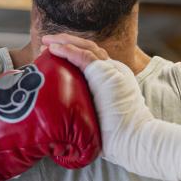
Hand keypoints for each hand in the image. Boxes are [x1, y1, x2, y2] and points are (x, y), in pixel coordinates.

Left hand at [42, 34, 180, 180]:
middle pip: (89, 49)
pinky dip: (66, 50)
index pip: (93, 59)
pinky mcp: (105, 73)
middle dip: (67, 43)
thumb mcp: (101, 117)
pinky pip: (82, 56)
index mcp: (115, 78)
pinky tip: (52, 48)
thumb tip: (68, 123)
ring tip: (46, 41)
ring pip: (86, 47)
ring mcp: (112, 70)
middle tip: (47, 44)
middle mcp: (115, 70)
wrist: (134, 138)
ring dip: (64, 42)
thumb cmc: (118, 137)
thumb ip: (89, 112)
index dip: (74, 53)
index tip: (54, 55)